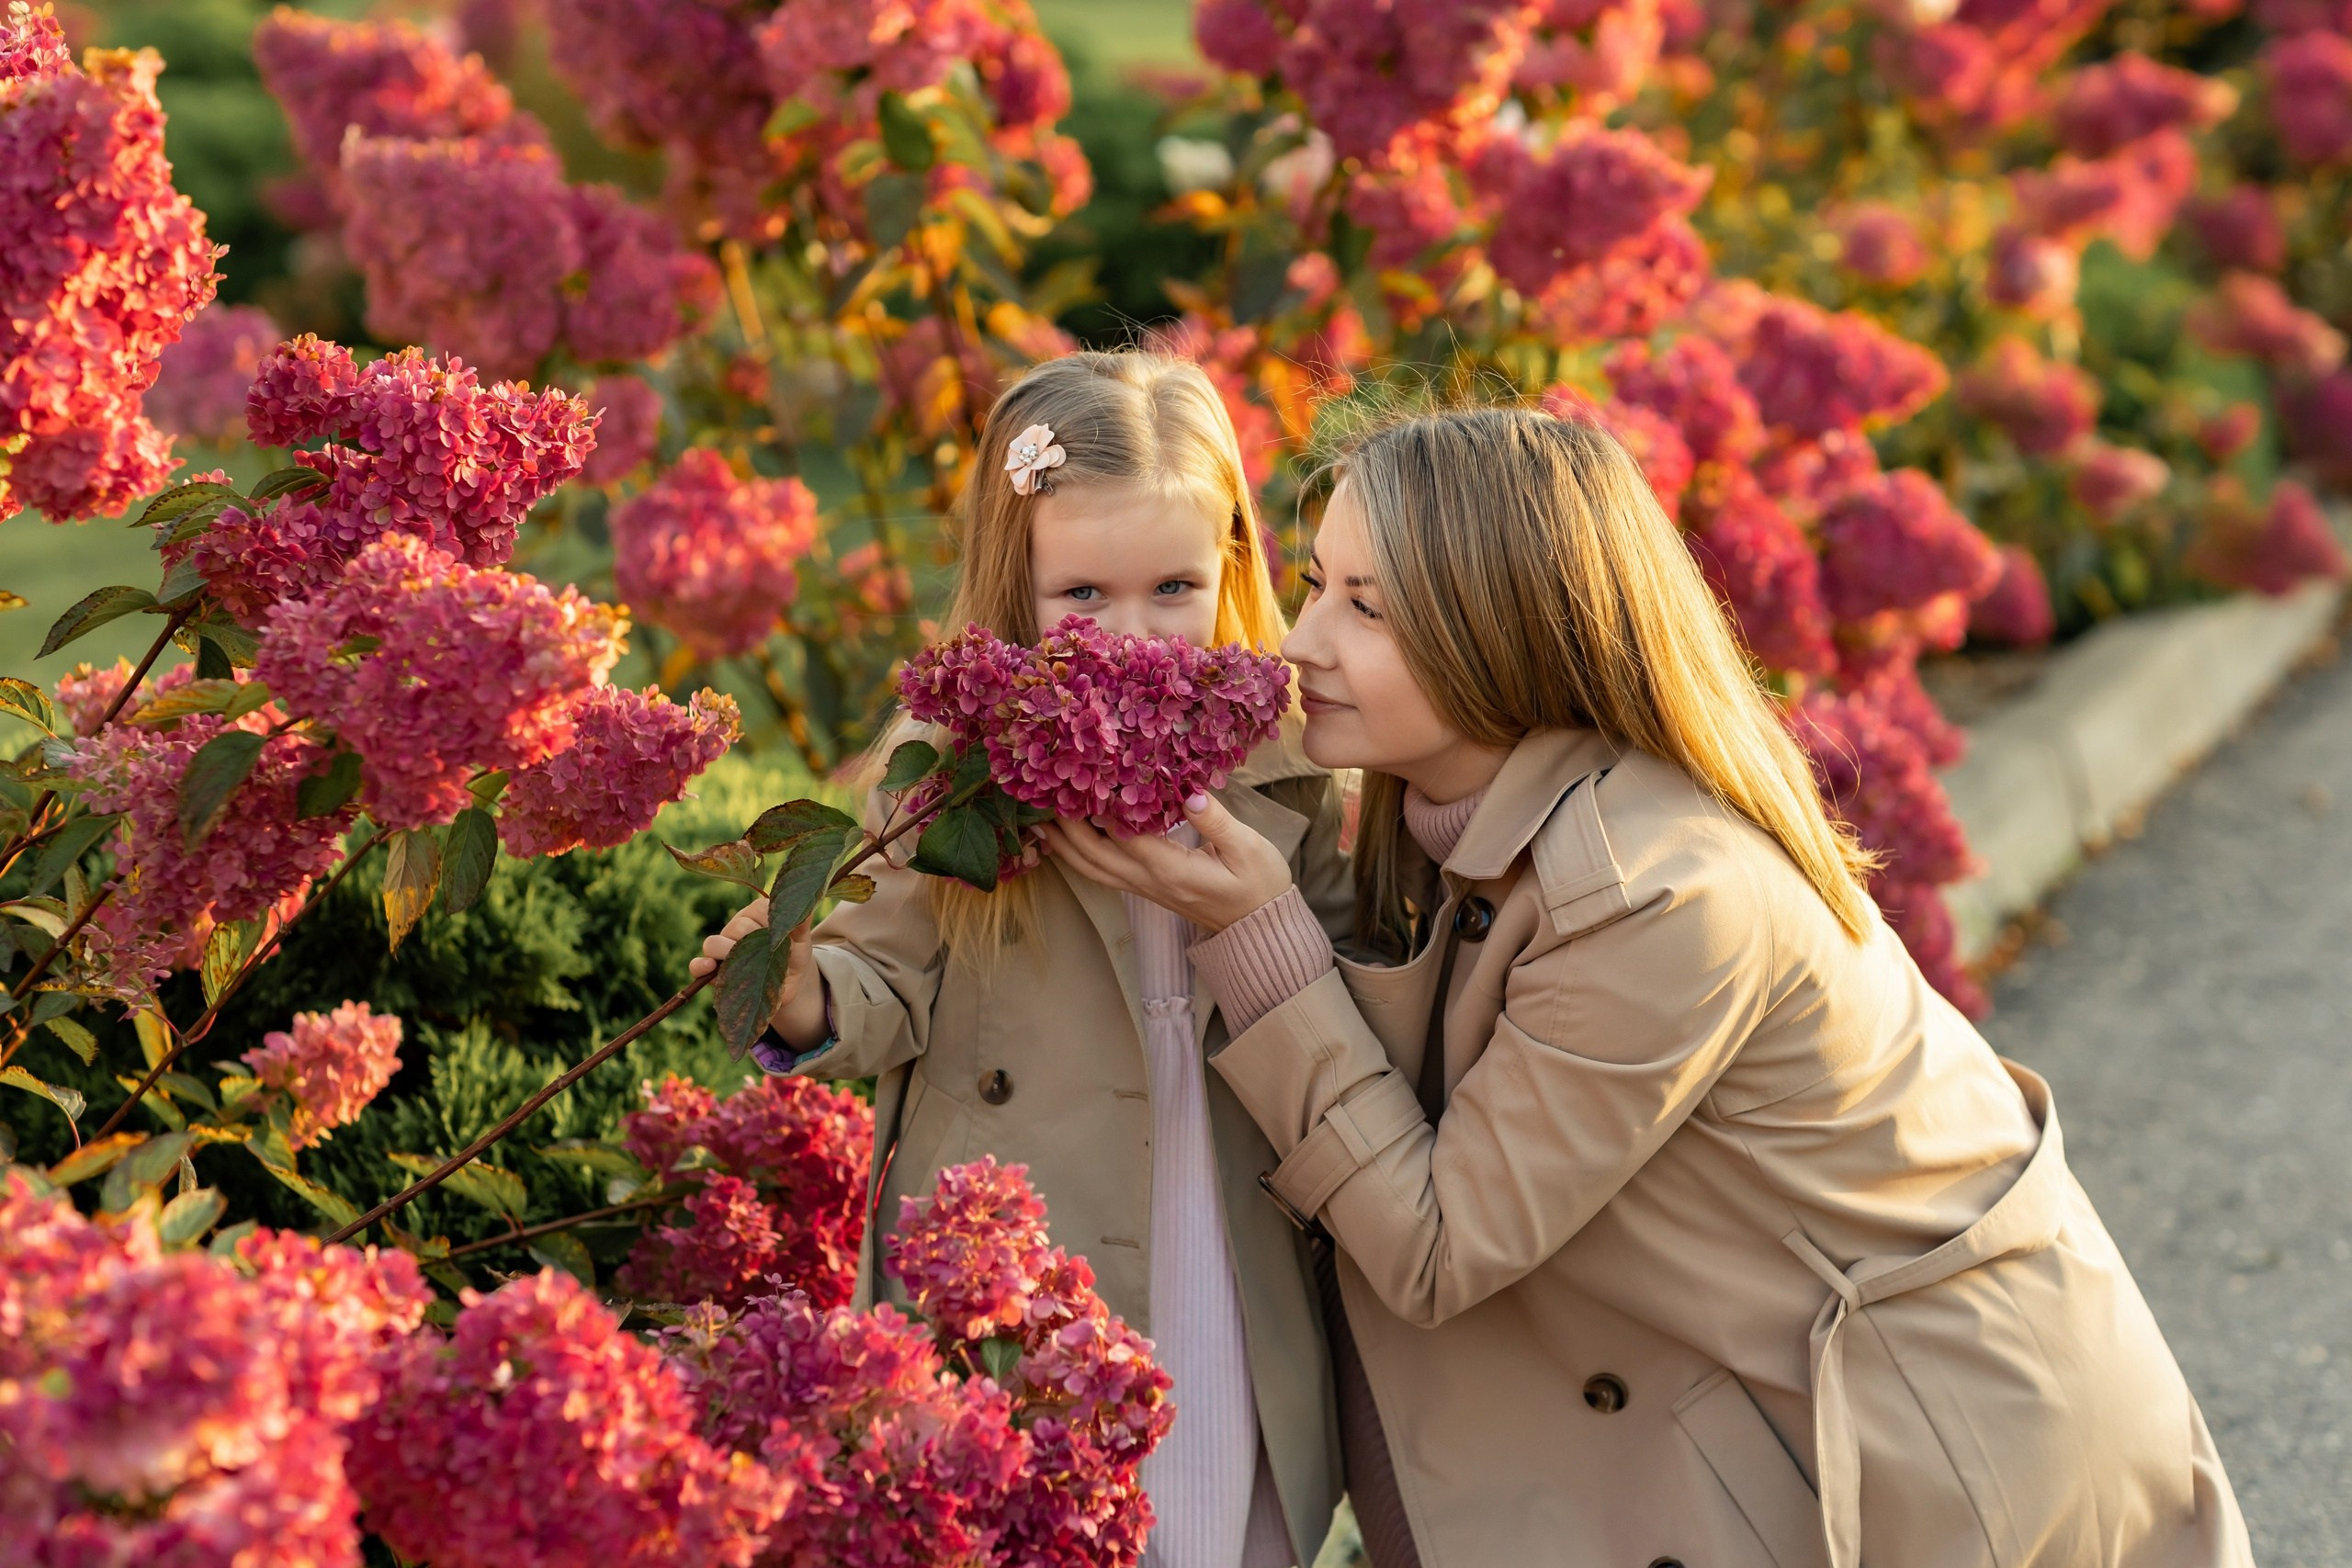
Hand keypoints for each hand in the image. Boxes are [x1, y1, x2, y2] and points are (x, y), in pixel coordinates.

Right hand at [688, 895, 826, 1046]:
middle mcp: (737, 925)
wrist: (787, 983)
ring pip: (714, 943)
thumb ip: (800, 923)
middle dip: (751, 944)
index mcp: (758, 912)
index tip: (780, 938)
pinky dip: (699, 966)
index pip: (757, 910)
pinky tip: (708, 967)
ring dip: (727, 955)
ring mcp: (722, 945)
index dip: (768, 926)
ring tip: (742, 966)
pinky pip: (698, 964)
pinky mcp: (713, 969)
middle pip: (736, 928)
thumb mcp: (801, 940)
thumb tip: (805, 904)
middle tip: (768, 957)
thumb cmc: (794, 955)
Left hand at [1042, 792, 1293, 932]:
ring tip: (1038, 819)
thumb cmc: (1259, 885)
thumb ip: (1216, 821)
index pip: (1123, 833)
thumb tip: (1189, 792)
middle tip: (1043, 792)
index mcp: (1170, 869)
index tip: (1081, 773)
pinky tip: (1065, 841)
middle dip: (1065, 825)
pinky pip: (1101, 874)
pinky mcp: (1144, 890)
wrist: (1259, 928)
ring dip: (1063, 845)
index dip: (1098, 806)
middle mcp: (1148, 881)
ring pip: (1091, 869)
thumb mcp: (1248, 849)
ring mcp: (1143, 888)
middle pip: (1093, 854)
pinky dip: (1078, 857)